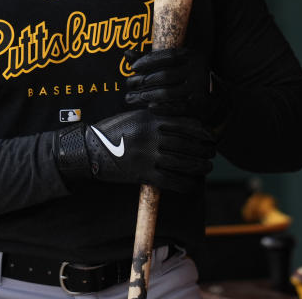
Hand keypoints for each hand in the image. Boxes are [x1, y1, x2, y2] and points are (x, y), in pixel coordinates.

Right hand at [54, 109, 214, 193]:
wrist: (90, 149)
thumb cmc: (113, 130)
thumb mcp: (135, 116)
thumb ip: (157, 117)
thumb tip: (183, 124)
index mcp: (151, 119)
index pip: (186, 124)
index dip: (203, 132)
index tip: (211, 137)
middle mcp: (152, 136)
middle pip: (188, 145)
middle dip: (204, 151)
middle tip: (211, 154)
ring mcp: (147, 156)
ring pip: (182, 163)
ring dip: (199, 167)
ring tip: (206, 167)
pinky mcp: (142, 174)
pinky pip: (170, 181)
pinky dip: (185, 184)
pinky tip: (192, 185)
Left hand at [124, 47, 214, 119]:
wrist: (214, 94)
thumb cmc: (185, 75)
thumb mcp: (172, 64)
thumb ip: (150, 59)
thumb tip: (126, 54)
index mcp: (192, 55)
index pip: (167, 56)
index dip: (148, 61)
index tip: (133, 67)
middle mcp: (198, 69)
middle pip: (165, 75)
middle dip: (143, 81)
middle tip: (129, 86)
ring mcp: (200, 88)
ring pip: (168, 93)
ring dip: (148, 95)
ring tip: (135, 97)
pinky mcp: (199, 105)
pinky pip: (175, 108)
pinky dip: (160, 108)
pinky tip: (149, 107)